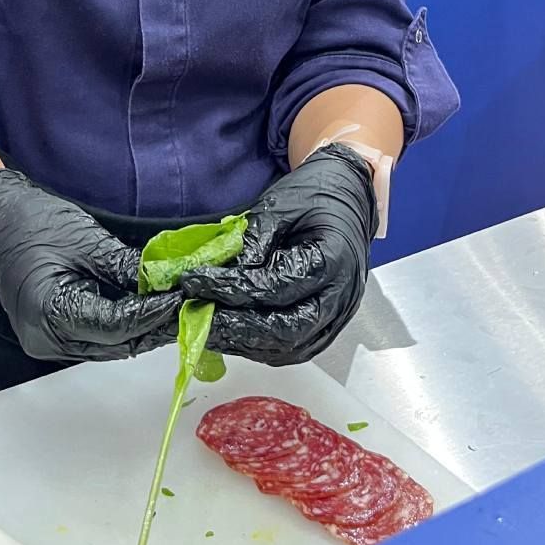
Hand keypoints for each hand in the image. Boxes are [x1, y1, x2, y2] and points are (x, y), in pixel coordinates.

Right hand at [0, 168, 180, 361]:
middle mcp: (47, 340)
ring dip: (142, 329)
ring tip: (173, 307)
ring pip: (109, 346)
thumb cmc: (32, 223)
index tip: (182, 298)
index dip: (154, 313)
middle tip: (188, 305)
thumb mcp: (87, 240)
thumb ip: (128, 268)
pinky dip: (123, 327)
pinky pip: (97, 339)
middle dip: (154, 325)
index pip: (117, 324)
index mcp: (50, 313)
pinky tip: (146, 309)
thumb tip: (168, 281)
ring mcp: (48, 343)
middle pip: (116, 343)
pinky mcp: (52, 336)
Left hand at [179, 144, 376, 365]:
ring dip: (246, 343)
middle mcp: (341, 295)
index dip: (232, 289)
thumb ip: (253, 240)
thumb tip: (219, 273)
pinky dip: (262, 346)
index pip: (277, 286)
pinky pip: (295, 347)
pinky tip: (235, 334)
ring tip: (209, 328)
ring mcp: (338, 316)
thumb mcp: (281, 205)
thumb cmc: (317, 196)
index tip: (196, 283)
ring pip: (291, 347)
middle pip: (287, 329)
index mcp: (333, 259)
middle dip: (237, 327)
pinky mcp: (329, 326)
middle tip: (197, 315)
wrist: (348, 199)